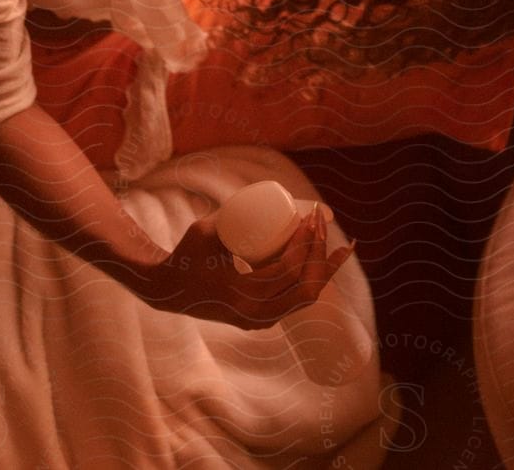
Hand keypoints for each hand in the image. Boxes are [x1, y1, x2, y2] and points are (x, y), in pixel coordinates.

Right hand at [136, 204, 352, 326]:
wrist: (169, 290)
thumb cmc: (187, 255)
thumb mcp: (206, 231)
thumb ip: (232, 213)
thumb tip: (269, 193)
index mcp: (240, 296)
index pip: (286, 271)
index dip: (304, 243)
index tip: (309, 217)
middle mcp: (254, 316)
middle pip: (304, 287)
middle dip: (319, 254)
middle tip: (319, 223)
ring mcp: (259, 321)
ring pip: (305, 298)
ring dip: (324, 271)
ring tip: (344, 248)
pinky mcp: (262, 319)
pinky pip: (297, 302)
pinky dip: (315, 282)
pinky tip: (330, 265)